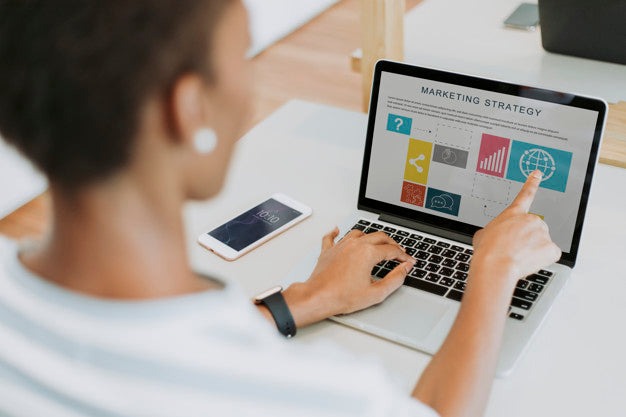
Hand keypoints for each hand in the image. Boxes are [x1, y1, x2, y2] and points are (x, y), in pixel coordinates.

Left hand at [282, 228, 415, 326]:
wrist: (318, 297)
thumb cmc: (342, 297)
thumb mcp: (376, 293)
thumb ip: (395, 279)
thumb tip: (404, 268)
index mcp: (367, 253)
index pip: (392, 250)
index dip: (403, 256)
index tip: (408, 260)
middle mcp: (354, 245)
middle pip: (379, 237)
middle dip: (392, 243)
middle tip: (398, 251)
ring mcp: (340, 246)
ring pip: (359, 233)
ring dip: (371, 237)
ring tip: (377, 243)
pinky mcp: (328, 251)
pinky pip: (332, 237)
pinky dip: (336, 232)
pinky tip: (337, 230)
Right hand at [471, 170, 560, 285]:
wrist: (495, 265)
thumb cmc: (487, 251)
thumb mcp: (483, 234)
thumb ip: (494, 230)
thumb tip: (495, 236)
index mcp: (513, 214)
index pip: (525, 195)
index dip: (531, 183)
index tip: (537, 174)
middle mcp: (530, 219)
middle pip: (534, 229)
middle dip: (527, 239)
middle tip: (513, 250)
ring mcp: (543, 232)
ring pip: (541, 242)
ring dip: (533, 250)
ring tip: (517, 257)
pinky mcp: (551, 247)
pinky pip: (550, 254)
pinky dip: (542, 260)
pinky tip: (528, 262)